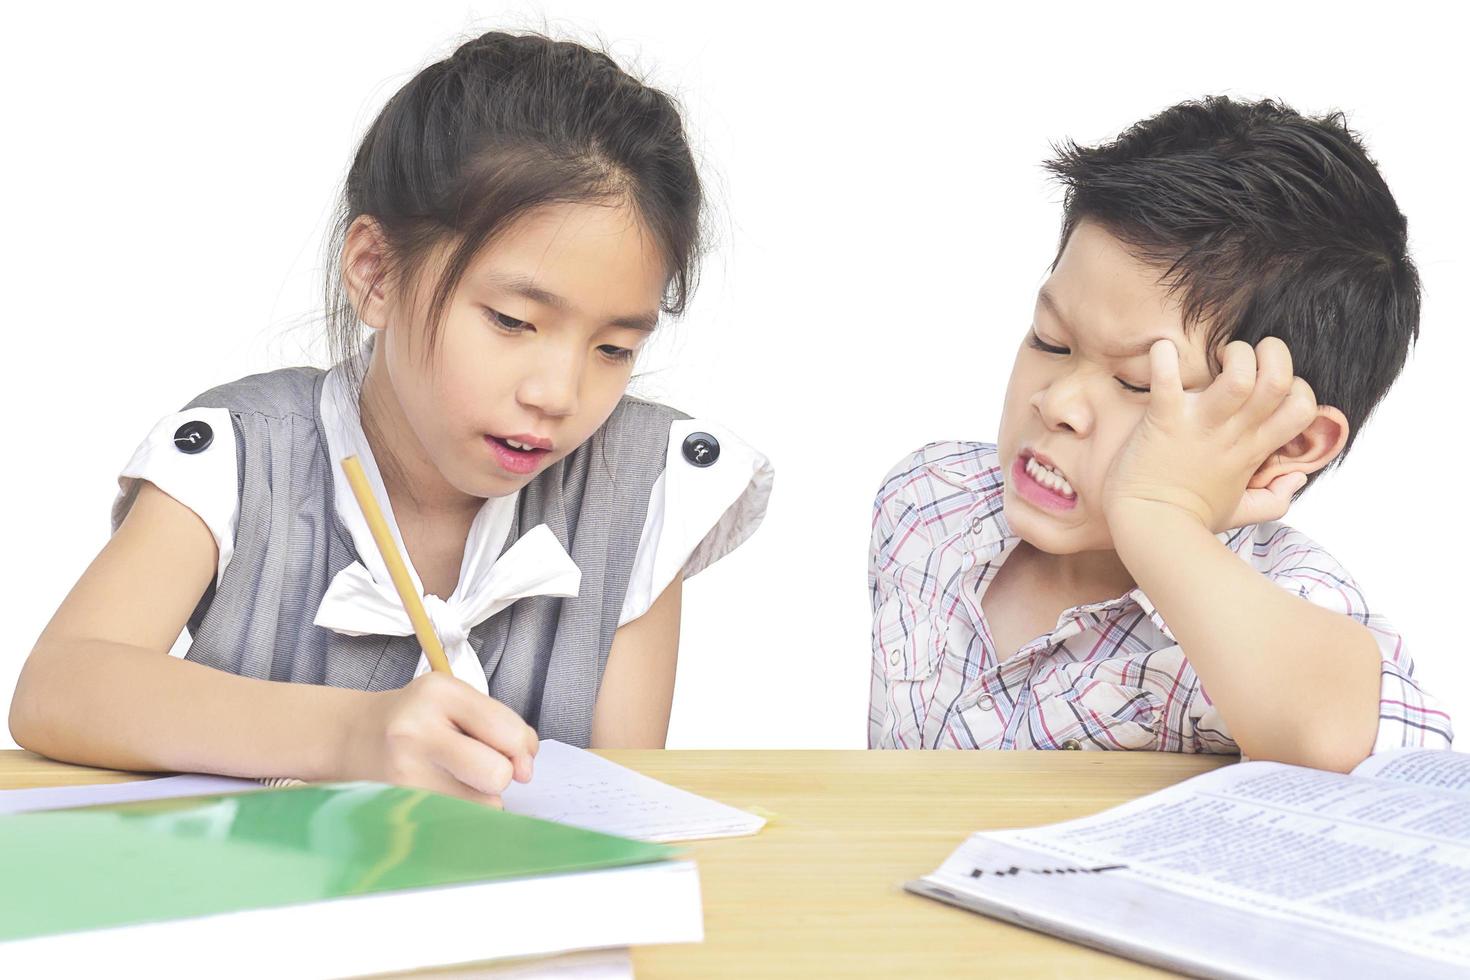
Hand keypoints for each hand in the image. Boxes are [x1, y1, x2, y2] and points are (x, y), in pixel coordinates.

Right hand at [338, 672, 538, 805]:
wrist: (353, 737)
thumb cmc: (417, 718)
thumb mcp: (457, 700)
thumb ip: (503, 725)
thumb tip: (525, 770)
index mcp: (439, 693)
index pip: (508, 733)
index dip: (521, 748)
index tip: (510, 749)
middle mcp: (416, 731)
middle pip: (496, 775)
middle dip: (500, 774)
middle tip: (480, 763)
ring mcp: (403, 773)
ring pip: (482, 805)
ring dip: (479, 794)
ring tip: (450, 774)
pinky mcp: (397, 806)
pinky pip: (460, 820)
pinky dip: (460, 809)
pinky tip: (439, 790)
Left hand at [1103, 337, 1316, 532]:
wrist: (1149, 531)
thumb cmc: (1190, 522)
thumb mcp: (1241, 513)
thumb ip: (1275, 499)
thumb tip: (1299, 479)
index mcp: (1253, 450)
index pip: (1302, 408)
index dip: (1296, 387)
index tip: (1268, 385)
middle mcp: (1233, 434)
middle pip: (1279, 381)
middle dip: (1273, 354)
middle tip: (1244, 356)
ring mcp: (1200, 426)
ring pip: (1239, 376)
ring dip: (1233, 354)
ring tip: (1215, 356)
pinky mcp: (1164, 421)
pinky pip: (1168, 380)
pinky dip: (1164, 358)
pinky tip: (1161, 350)